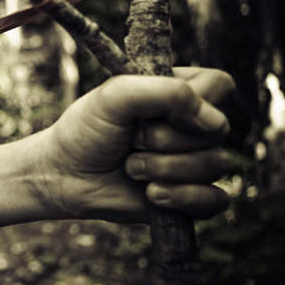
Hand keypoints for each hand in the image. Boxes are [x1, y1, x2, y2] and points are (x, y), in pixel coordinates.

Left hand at [42, 67, 235, 222]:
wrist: (65, 175)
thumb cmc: (87, 130)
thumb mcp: (115, 97)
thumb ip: (165, 92)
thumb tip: (215, 122)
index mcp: (179, 91)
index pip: (218, 85)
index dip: (194, 101)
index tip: (153, 112)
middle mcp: (192, 125)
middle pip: (217, 130)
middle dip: (165, 140)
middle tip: (130, 141)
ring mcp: (195, 161)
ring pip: (215, 165)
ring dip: (164, 169)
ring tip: (131, 167)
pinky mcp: (192, 197)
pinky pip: (216, 200)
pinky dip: (182, 198)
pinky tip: (151, 195)